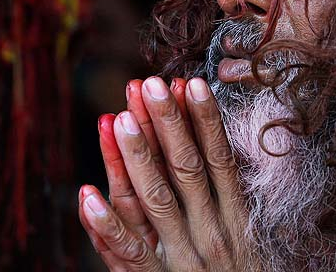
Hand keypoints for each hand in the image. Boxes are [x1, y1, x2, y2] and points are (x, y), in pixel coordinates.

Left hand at [79, 77, 249, 270]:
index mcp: (235, 217)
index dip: (205, 119)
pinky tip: (87, 195)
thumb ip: (230, 194)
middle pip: (185, 169)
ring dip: (135, 158)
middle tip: (148, 84)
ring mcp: (183, 258)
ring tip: (119, 118)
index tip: (190, 81)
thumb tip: (215, 144)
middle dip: (166, 124)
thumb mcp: (248, 236)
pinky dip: (106, 226)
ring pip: (155, 200)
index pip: (218, 158)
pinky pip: (129, 253)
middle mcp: (211, 232)